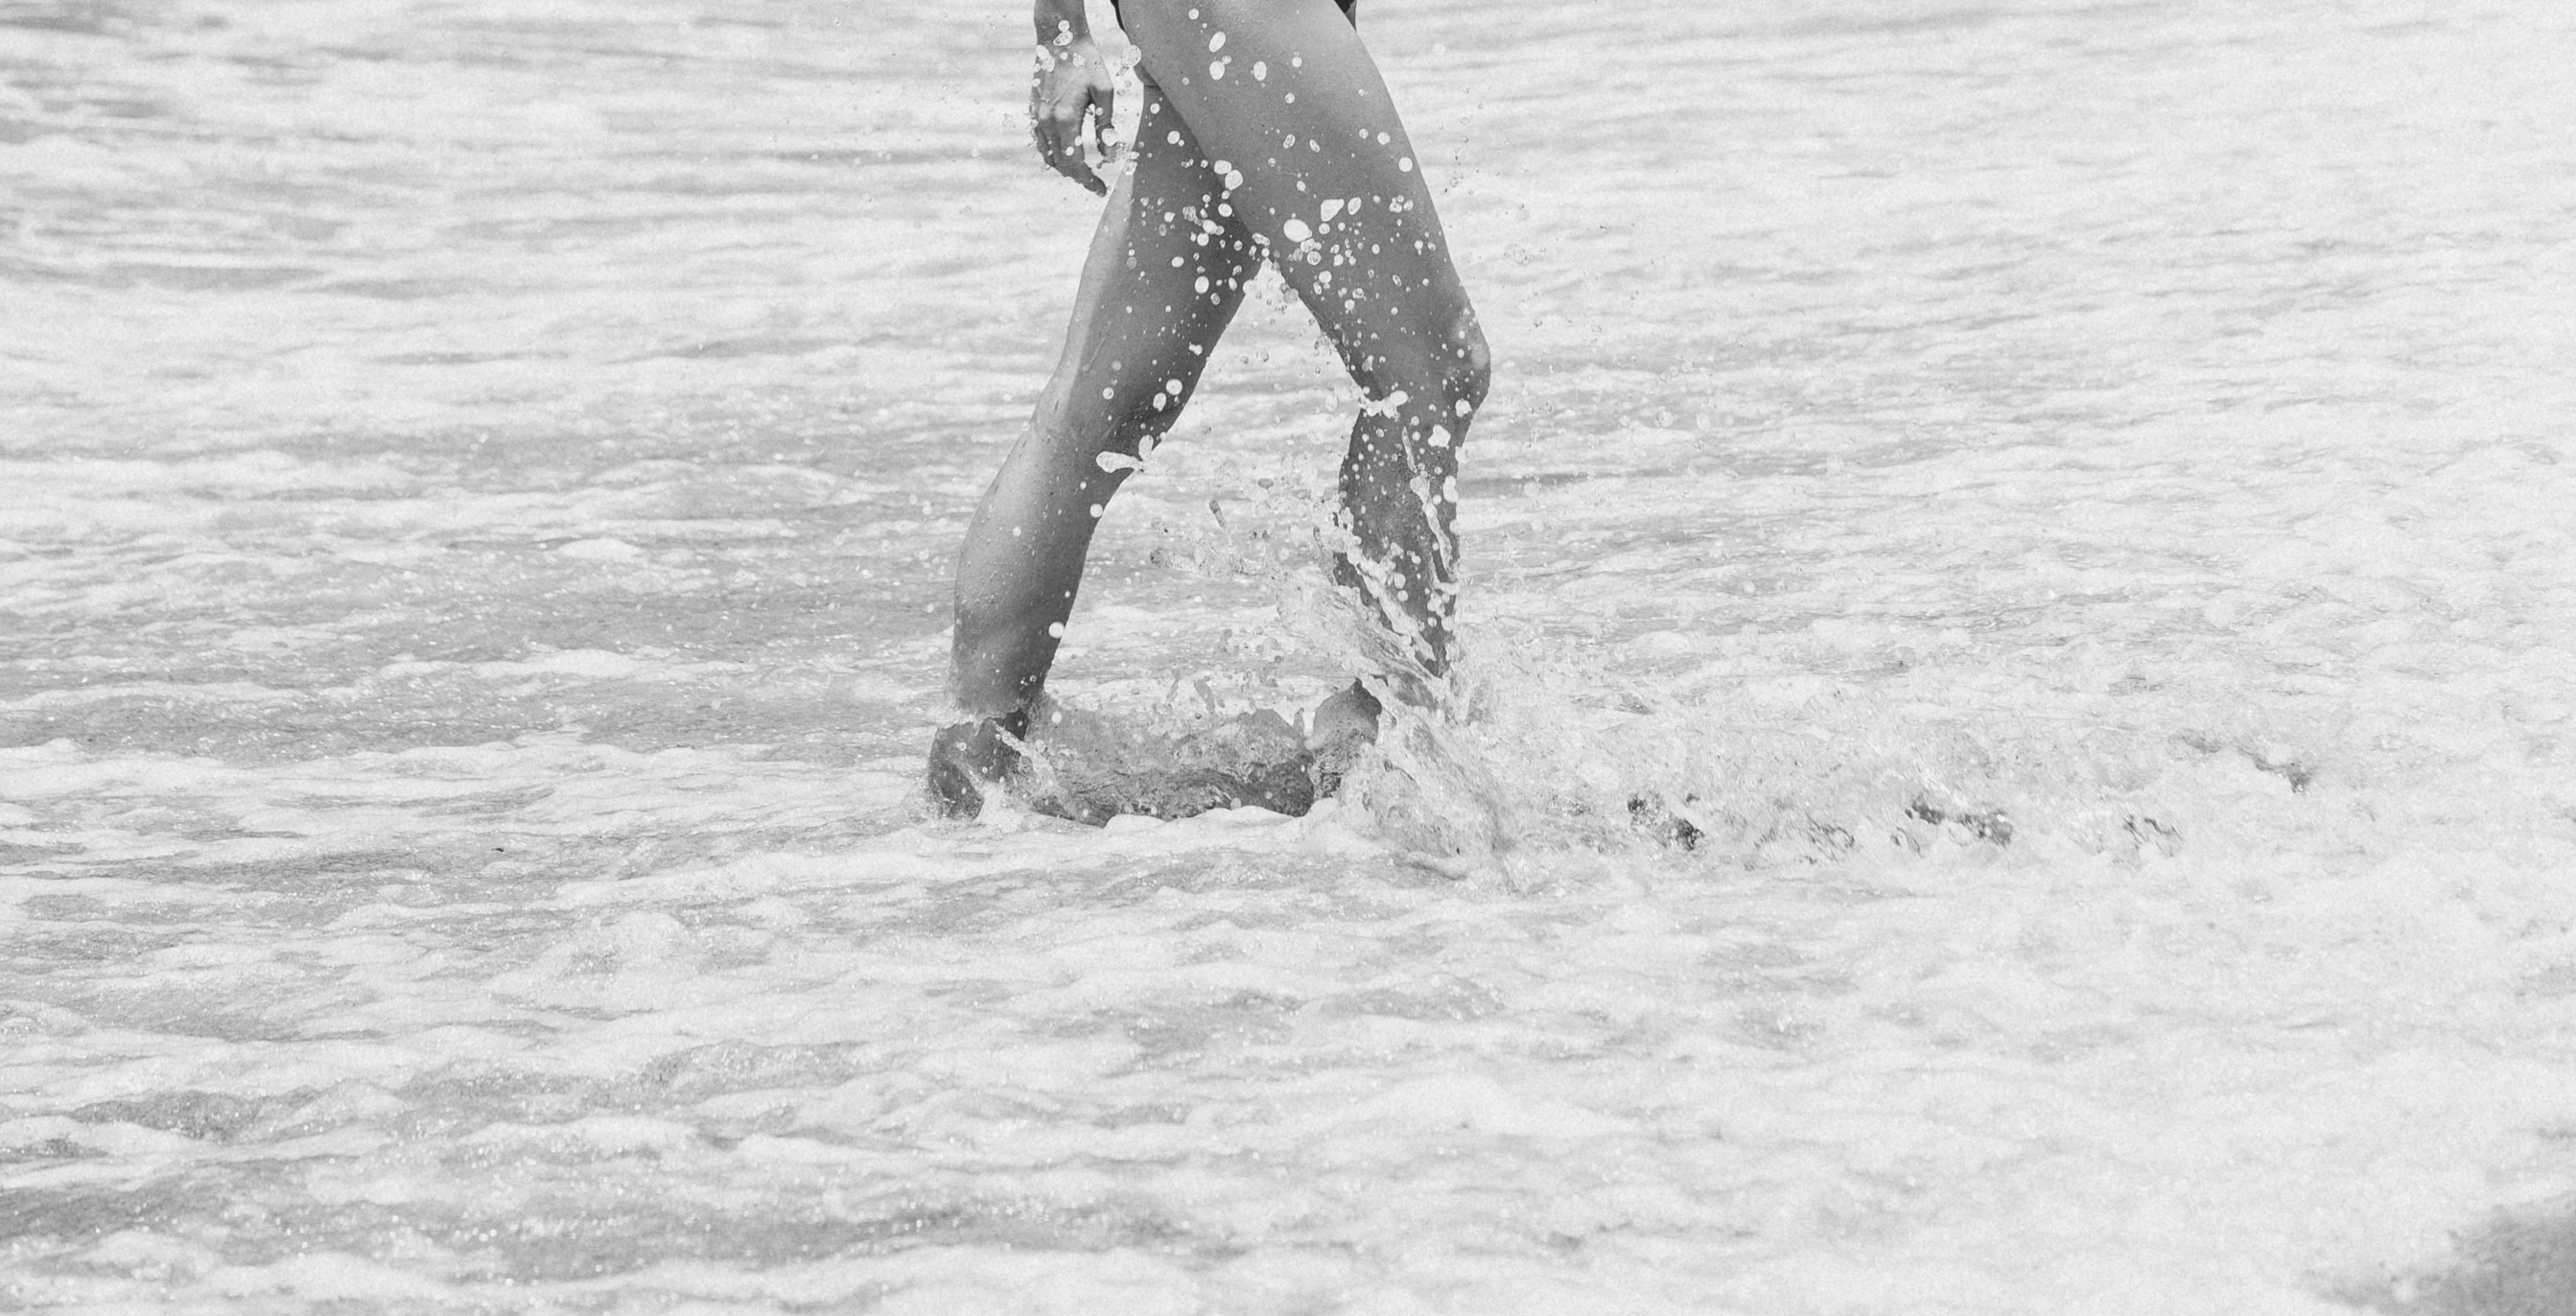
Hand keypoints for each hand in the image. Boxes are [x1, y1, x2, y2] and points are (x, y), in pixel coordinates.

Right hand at [1029, 37, 1120, 194]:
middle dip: (1078, 177)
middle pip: (1061, 164)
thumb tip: (1109, 157)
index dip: (1088, 180)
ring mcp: (1037, 117)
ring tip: (1082, 171)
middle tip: (1095, 184)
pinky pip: (1040, 143)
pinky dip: (1052, 155)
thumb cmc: (1086, 63)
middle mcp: (1047, 122)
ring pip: (1048, 156)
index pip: (1075, 163)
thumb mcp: (1104, 92)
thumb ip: (1106, 126)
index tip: (1100, 189)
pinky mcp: (1033, 111)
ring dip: (1065, 168)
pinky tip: (1065, 154)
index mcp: (1066, 119)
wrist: (1059, 40)